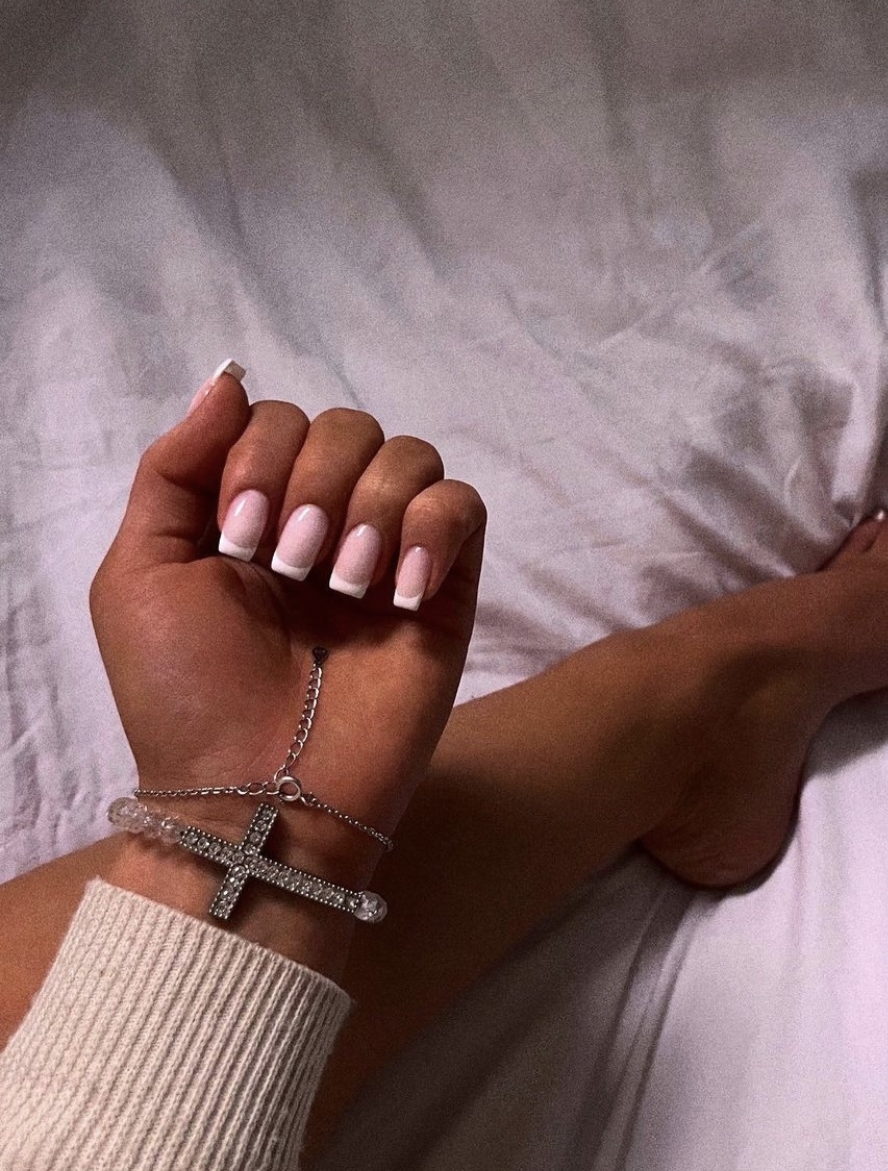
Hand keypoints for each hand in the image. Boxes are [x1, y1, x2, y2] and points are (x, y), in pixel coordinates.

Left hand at [90, 363, 486, 889]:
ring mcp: (390, 552)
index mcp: (253, 511)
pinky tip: (396, 595)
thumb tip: (230, 378)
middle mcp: (326, 520)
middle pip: (348, 424)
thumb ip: (174, 467)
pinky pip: (463, 507)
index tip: (236, 534)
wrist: (256, 793)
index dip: (260, 454)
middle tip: (286, 563)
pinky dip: (431, 532)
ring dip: (369, 509)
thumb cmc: (187, 693)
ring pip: (410, 455)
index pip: (279, 418)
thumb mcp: (140, 573)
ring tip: (341, 586)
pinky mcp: (445, 589)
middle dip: (312, 482)